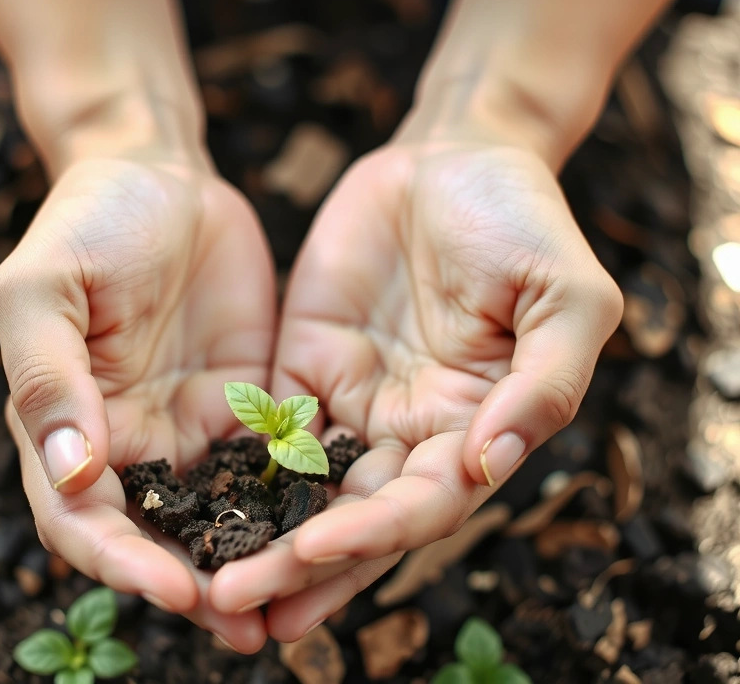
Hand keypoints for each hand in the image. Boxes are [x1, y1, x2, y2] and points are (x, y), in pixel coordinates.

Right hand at [0, 155, 275, 651]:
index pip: (81, 519)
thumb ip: (47, 375)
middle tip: (248, 627)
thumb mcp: (45, 287)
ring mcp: (191, 429)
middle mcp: (128, 444)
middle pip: (154, 539)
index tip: (175, 589)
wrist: (159, 173)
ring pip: (218, 518)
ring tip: (297, 609)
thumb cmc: (86, 221)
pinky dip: (293, 508)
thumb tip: (68, 471)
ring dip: (250, 566)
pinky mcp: (249, 408)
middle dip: (196, 588)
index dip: (122, 562)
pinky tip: (335, 531)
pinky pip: (272, 469)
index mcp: (64, 427)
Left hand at [208, 127, 622, 639]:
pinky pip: (264, 432)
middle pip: (352, 516)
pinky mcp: (303, 370)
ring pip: (303, 490)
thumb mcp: (565, 295)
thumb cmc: (523, 220)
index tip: (317, 549)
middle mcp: (410, 433)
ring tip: (209, 589)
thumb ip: (543, 382)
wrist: (452, 156)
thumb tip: (489, 463)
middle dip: (299, 562)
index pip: (422, 503)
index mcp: (474, 429)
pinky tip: (192, 508)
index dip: (373, 533)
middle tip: (237, 603)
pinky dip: (236, 475)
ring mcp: (352, 404)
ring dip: (261, 540)